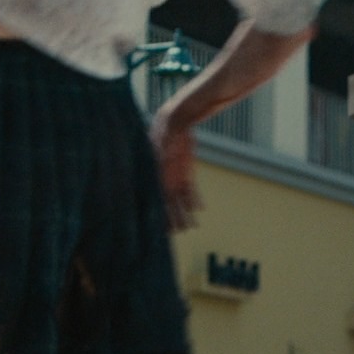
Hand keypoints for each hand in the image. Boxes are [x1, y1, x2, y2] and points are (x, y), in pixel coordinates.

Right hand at [149, 112, 201, 231]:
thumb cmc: (165, 135)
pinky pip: (191, 191)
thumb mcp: (161, 150)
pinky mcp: (186, 173)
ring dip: (186, 213)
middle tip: (179, 232)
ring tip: (192, 227)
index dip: (159, 214)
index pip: (156, 201)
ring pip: (181, 201)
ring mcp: (176, 178)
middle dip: (173, 218)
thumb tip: (158, 178)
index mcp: (155, 177)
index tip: (162, 227)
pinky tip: (199, 209)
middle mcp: (164, 180)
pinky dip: (194, 199)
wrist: (176, 122)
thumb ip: (159, 165)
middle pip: (168, 205)